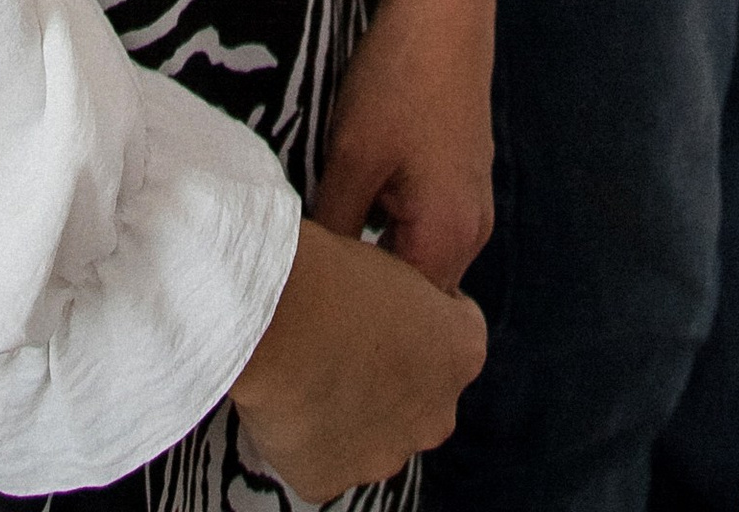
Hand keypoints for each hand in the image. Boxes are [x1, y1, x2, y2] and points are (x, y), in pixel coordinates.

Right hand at [230, 220, 484, 500]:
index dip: (417, 313)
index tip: (382, 302)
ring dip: (352, 408)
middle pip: (419, 394)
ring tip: (308, 365)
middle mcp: (436, 415)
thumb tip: (389, 302)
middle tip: (343, 339)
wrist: (276, 318)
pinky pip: (323, 457)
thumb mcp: (394, 260)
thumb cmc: (332, 273)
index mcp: (462, 352)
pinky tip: (286, 397)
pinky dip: (307, 434)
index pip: (455, 332)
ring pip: (373, 432)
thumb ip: (410, 296)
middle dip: (390, 374)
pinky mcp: (331, 478)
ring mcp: (385, 455)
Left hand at [311, 0, 496, 290]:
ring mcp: (472, 202)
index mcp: (449, 239)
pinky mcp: (463, 175)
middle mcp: (473, 232)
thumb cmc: (398, 78)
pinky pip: (424, 224)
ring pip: (414, 254)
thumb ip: (333, 228)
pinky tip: (349, 207)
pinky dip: (388, 226)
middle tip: (307, 286)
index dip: (349, 319)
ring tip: (323, 249)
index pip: (397, 317)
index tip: (302, 312)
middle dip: (362, 291)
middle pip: (411, 290)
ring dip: (374, 254)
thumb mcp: (350, 157)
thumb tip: (304, 278)